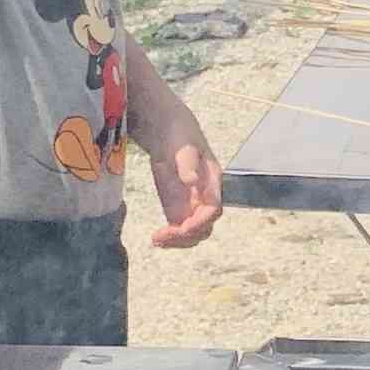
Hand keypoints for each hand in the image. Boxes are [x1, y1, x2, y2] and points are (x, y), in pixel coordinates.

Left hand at [147, 106, 223, 246]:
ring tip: (156, 240)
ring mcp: (192, 203)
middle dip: (186, 237)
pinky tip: (156, 238)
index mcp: (212, 181)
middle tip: (161, 236)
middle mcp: (205, 196)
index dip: (200, 223)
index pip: (213, 210)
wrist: (168, 128)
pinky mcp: (178, 206)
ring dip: (177, 242)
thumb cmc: (178, 133)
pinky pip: (180, 229)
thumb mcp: (182, 144)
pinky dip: (170, 237)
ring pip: (193, 233)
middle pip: (204, 227)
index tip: (182, 228)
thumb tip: (192, 181)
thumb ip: (187, 163)